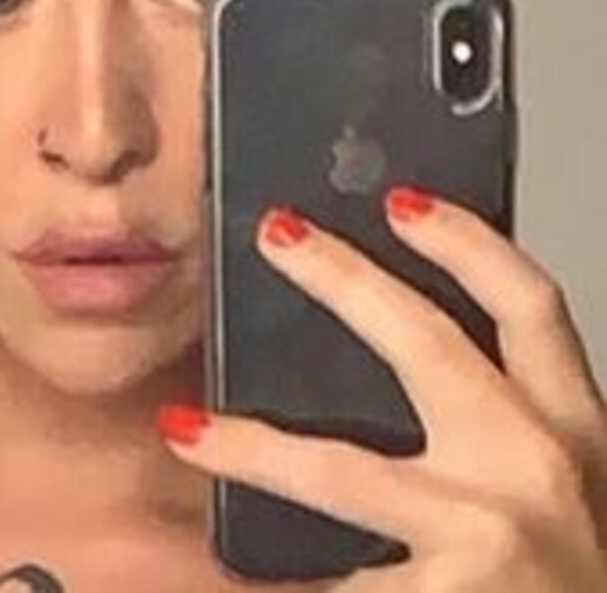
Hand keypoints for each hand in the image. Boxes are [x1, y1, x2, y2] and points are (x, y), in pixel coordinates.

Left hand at [160, 188, 606, 590]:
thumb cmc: (570, 579)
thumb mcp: (559, 484)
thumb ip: (497, 412)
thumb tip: (404, 339)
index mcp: (571, 431)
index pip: (528, 305)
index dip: (465, 241)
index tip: (401, 200)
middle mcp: (536, 471)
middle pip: (425, 342)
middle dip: (341, 277)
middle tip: (277, 235)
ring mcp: (486, 536)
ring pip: (337, 471)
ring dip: (250, 448)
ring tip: (187, 430)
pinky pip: (332, 577)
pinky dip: (272, 577)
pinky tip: (222, 569)